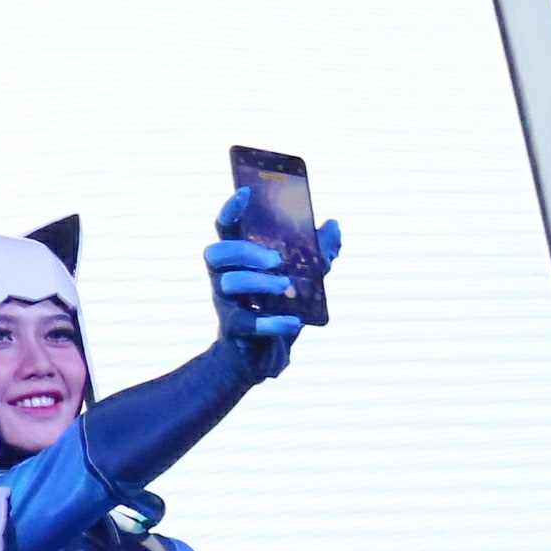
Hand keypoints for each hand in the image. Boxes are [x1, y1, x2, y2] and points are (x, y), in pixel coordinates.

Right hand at [206, 191, 344, 370]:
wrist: (262, 356)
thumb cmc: (276, 309)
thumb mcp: (302, 278)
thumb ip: (317, 252)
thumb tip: (333, 225)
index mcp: (239, 260)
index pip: (226, 229)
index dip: (231, 210)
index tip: (245, 193)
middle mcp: (224, 278)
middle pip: (217, 253)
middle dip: (244, 251)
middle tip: (277, 259)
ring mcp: (226, 304)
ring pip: (228, 284)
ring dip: (259, 282)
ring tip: (287, 287)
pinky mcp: (234, 331)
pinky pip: (245, 322)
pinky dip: (272, 322)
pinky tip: (294, 322)